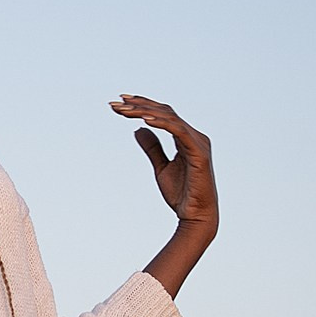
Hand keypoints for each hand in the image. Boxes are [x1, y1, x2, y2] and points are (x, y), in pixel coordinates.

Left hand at [111, 94, 216, 230]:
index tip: (121, 101)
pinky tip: (144, 120)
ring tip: (124, 110)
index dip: (143, 105)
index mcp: (187, 138)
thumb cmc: (181, 194)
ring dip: (145, 112)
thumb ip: (152, 148)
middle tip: (117, 102)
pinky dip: (162, 124)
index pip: (164, 114)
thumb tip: (138, 129)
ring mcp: (198, 142)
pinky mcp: (199, 152)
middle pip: (165, 112)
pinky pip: (178, 131)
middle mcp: (194, 136)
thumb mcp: (161, 168)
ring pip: (169, 118)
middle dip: (139, 105)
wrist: (195, 215)